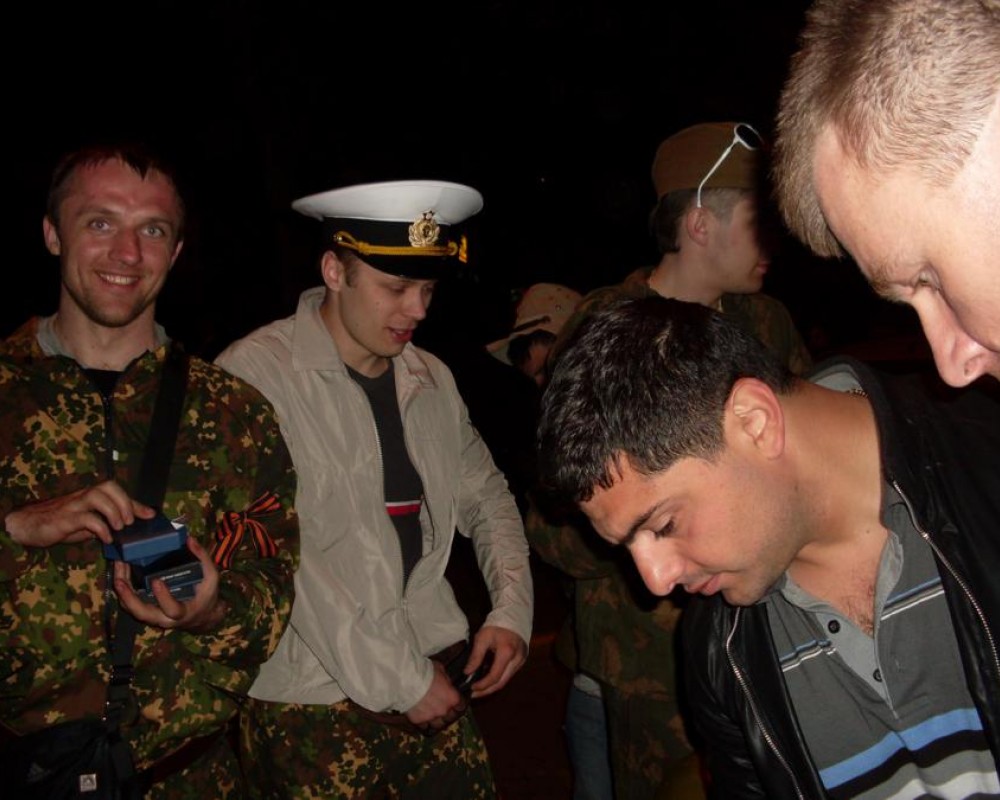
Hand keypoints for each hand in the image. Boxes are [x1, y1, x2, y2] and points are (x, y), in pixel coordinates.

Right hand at [4, 481, 154, 547]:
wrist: (30, 525)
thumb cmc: (63, 522)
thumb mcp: (90, 521)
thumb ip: (110, 520)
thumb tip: (134, 523)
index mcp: (92, 495)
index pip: (117, 490)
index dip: (135, 502)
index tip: (150, 515)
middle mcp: (84, 496)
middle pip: (108, 486)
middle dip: (124, 502)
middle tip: (129, 522)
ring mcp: (73, 506)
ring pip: (96, 497)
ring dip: (113, 511)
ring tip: (119, 528)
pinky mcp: (64, 519)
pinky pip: (84, 518)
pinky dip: (99, 527)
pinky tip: (105, 538)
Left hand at [113, 537, 224, 632]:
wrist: (200, 614)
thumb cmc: (206, 596)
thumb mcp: (210, 577)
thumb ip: (202, 558)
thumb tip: (189, 539)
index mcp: (183, 612)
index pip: (172, 609)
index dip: (163, 598)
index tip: (157, 582)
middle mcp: (164, 618)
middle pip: (142, 614)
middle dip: (129, 598)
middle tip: (120, 581)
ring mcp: (153, 615)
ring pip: (132, 609)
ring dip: (122, 591)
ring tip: (118, 568)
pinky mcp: (146, 610)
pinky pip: (130, 603)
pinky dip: (123, 589)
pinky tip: (120, 570)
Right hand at [405, 660, 466, 732]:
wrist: (407, 679)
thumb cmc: (425, 672)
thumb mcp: (441, 670)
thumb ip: (446, 680)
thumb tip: (448, 683)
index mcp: (452, 698)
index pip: (461, 706)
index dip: (457, 705)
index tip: (454, 703)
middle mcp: (444, 710)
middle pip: (449, 717)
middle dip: (446, 713)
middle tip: (440, 707)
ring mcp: (431, 717)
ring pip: (437, 724)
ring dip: (435, 720)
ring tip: (431, 714)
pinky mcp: (419, 720)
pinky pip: (424, 725)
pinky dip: (423, 722)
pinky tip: (421, 716)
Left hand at [467, 625, 527, 698]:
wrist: (512, 616)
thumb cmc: (495, 625)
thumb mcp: (482, 638)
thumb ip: (475, 656)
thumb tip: (467, 672)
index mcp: (507, 653)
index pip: (494, 676)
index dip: (482, 685)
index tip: (471, 688)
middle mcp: (517, 660)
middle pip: (502, 683)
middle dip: (487, 691)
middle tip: (474, 695)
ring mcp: (521, 661)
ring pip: (506, 680)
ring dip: (492, 686)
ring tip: (479, 689)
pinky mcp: (521, 661)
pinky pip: (508, 674)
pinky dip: (498, 679)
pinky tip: (488, 680)